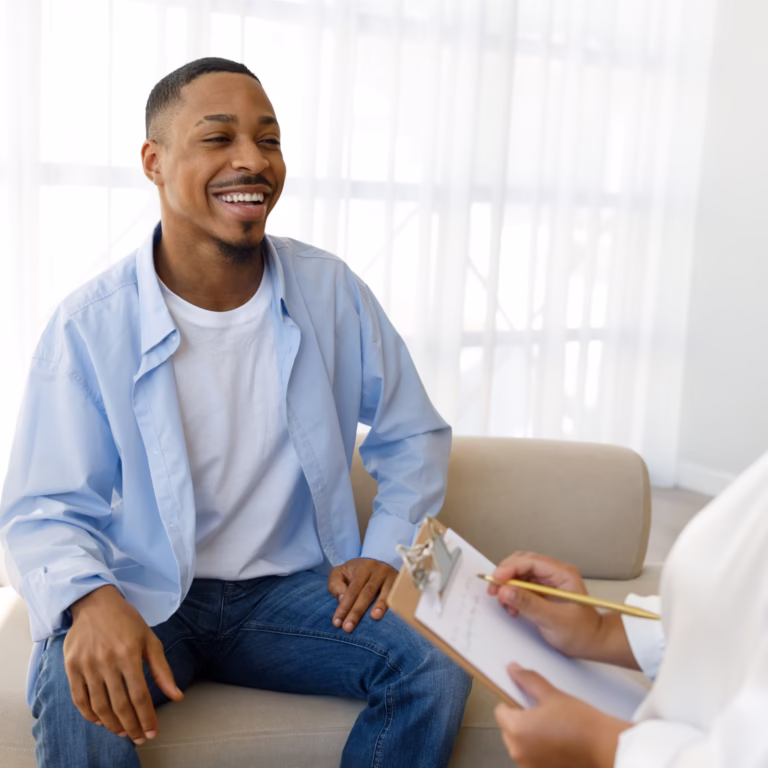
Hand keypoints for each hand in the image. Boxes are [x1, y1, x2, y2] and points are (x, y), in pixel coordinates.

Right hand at [63, 585, 182, 743]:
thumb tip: (177, 696)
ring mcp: (87, 665)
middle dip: (131, 726)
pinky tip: (101, 721)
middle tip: (139, 737)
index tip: (152, 732)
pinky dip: (90, 714)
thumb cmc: (127, 621)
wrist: (95, 603)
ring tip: (123, 732)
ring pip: (99, 706)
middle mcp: (107, 661)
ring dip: (112, 724)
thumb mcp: (150, 640)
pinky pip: (79, 699)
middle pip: (120, 705)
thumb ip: (162, 670)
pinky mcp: (71, 667)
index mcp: (130, 654)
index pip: (140, 696)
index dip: (146, 718)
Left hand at [327, 558, 397, 631]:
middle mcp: (378, 570)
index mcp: (362, 567)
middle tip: (348, 628)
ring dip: (380, 606)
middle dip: (357, 611)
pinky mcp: (401, 584)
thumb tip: (342, 599)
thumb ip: (336, 585)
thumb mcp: (341, 573)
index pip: (352, 589)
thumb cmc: (356, 573)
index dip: (344, 606)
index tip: (337, 623)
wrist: (379, 563)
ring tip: (374, 618)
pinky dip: (394, 605)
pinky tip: (391, 615)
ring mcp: (392, 577)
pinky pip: (398, 595)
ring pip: (385, 593)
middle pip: (367, 593)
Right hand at [488, 552, 634, 665]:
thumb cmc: (581, 633)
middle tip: (493, 589)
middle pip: (522, 564)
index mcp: (562, 574)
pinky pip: (521, 587)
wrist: (593, 644)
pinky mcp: (542, 593)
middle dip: (505, 575)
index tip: (496, 579)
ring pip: (520, 575)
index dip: (510, 568)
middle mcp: (554, 574)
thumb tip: (504, 591)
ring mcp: (547, 583)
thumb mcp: (553, 619)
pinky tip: (512, 608)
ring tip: (504, 603)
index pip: (530, 561)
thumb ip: (528, 604)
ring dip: (508, 586)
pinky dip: (512, 595)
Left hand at [494, 663, 629, 767]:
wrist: (606, 748)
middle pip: (509, 730)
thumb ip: (527, 680)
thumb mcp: (551, 694)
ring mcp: (529, 767)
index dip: (512, 702)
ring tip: (553, 728)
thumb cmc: (581, 723)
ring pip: (521, 745)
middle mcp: (518, 752)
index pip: (500, 711)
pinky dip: (540, 752)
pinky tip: (558, 742)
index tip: (524, 700)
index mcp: (516, 730)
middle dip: (521, 720)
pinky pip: (533, 759)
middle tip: (543, 713)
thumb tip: (513, 669)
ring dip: (530, 737)